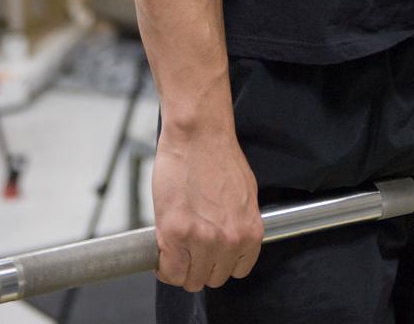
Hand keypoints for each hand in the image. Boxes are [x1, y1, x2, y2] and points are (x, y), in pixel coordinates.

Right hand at [152, 123, 264, 290]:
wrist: (198, 133)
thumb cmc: (218, 155)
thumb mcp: (243, 195)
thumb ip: (237, 223)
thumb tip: (227, 240)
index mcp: (250, 231)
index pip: (236, 271)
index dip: (218, 262)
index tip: (207, 255)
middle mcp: (229, 240)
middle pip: (212, 278)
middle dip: (198, 264)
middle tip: (188, 247)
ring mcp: (202, 239)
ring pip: (189, 279)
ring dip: (180, 266)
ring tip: (175, 245)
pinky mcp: (175, 232)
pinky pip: (169, 270)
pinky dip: (163, 264)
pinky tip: (163, 246)